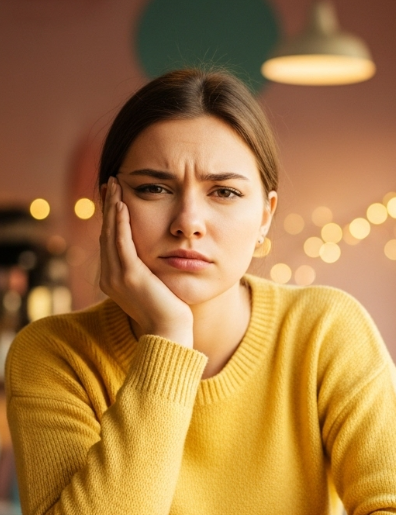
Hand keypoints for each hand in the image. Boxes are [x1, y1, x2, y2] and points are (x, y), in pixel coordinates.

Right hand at [99, 177, 192, 347]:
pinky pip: (122, 243)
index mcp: (113, 278)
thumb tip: (158, 255)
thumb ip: (148, 270)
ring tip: (115, 184)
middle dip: (108, 205)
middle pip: (106, 232)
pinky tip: (122, 205)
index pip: (110, 240)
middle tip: (111, 181)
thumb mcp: (154, 285)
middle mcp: (109, 276)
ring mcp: (117, 276)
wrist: (169, 333)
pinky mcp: (130, 276)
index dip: (110, 216)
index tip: (115, 195)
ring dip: (112, 206)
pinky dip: (120, 223)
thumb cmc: (168, 311)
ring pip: (110, 233)